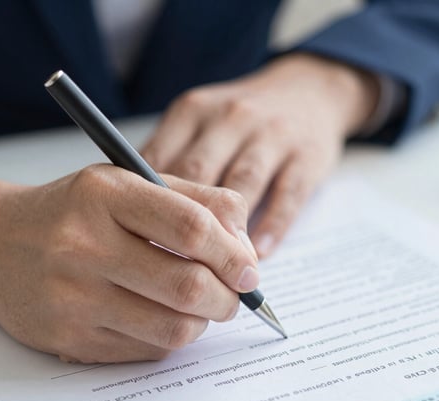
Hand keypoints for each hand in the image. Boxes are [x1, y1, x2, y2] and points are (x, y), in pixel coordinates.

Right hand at [0, 167, 258, 362]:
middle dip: (228, 298)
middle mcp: (82, 244)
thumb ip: (199, 201)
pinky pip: (147, 351)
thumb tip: (247, 249)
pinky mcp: (67, 339)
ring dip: (202, 322)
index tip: (250, 270)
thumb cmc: (76, 211)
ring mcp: (71, 297)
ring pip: (173, 328)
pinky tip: (159, 317)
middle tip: (234, 296)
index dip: (233, 254)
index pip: (191, 228)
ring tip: (200, 306)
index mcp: (105, 194)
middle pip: (187, 286)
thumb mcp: (131, 183)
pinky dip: (169, 338)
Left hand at [142, 53, 378, 256]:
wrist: (308, 91)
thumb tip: (130, 214)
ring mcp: (271, 135)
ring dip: (228, 231)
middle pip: (198, 174)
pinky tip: (259, 254)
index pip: (159, 161)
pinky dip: (272, 227)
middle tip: (173, 266)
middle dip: (184, 223)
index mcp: (192, 112)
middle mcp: (230, 119)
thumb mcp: (198, 123)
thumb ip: (167, 160)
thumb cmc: (239, 122)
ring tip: (217, 270)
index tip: (137, 243)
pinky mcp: (307, 157)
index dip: (145, 205)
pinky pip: (287, 196)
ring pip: (242, 185)